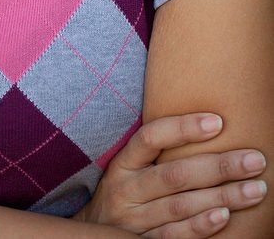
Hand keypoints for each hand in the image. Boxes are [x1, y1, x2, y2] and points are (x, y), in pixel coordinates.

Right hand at [76, 113, 266, 236]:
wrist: (93, 234)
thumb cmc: (124, 191)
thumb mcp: (128, 166)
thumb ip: (155, 152)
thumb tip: (206, 124)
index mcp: (122, 163)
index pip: (150, 138)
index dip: (183, 128)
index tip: (218, 121)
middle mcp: (126, 190)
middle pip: (175, 175)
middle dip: (219, 166)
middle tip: (256, 159)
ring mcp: (134, 221)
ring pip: (182, 206)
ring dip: (223, 197)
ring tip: (255, 189)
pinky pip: (175, 236)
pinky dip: (200, 226)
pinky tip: (225, 217)